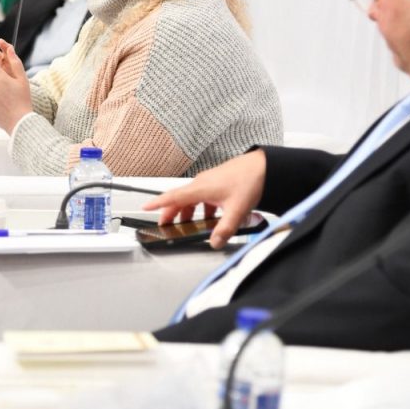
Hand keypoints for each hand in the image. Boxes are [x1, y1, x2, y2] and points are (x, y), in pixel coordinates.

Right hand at [142, 149, 266, 247]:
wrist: (264, 166)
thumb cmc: (249, 180)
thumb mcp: (236, 210)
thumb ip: (225, 229)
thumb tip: (215, 242)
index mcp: (200, 188)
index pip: (172, 197)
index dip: (157, 204)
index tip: (145, 207)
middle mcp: (201, 183)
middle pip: (179, 199)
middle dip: (171, 213)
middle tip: (166, 224)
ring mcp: (209, 181)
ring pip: (191, 198)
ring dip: (187, 211)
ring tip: (189, 224)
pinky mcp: (217, 182)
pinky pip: (202, 196)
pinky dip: (201, 207)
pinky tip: (212, 216)